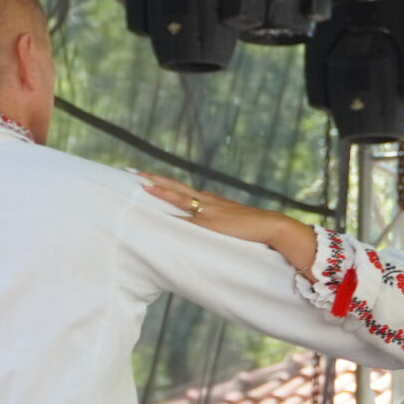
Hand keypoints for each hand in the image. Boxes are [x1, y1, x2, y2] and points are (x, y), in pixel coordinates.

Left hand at [138, 175, 317, 272]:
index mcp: (210, 200)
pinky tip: (158, 213)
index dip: (163, 183)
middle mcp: (207, 200)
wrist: (272, 227)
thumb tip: (207, 231)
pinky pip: (187, 217)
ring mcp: (208, 210)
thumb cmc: (254, 229)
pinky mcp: (211, 222)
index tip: (145, 176)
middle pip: (175, 186)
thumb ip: (217, 224)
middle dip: (153, 179)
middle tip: (132, 172)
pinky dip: (172, 212)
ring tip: (141, 183)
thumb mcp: (231, 223)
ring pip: (178, 195)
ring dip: (159, 189)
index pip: (181, 189)